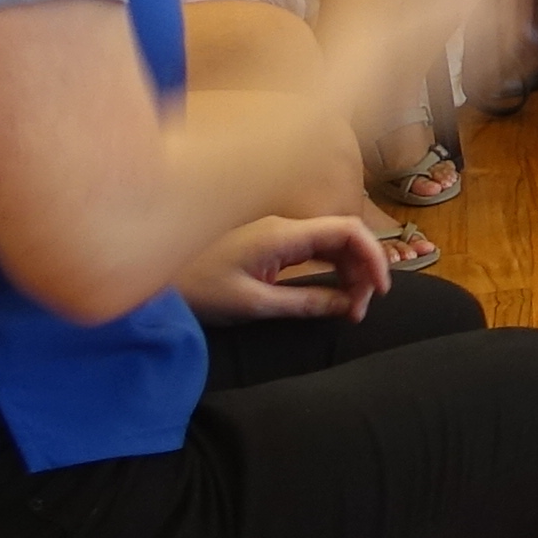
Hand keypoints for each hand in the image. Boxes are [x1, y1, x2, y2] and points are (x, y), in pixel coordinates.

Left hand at [183, 210, 386, 323]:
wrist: (156, 280)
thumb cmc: (197, 289)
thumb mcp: (254, 304)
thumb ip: (305, 302)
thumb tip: (349, 305)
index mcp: (283, 234)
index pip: (347, 230)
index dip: (373, 256)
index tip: (381, 291)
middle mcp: (285, 226)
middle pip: (344, 236)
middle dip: (363, 270)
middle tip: (361, 311)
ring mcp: (277, 234)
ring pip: (331, 244)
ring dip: (349, 272)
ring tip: (350, 308)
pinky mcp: (270, 245)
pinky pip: (314, 251)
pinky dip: (331, 271)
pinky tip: (333, 294)